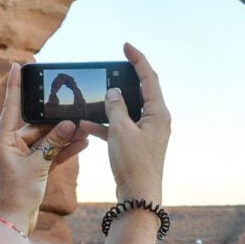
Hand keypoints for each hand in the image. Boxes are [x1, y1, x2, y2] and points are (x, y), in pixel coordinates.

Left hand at [0, 62, 90, 234]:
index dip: (16, 85)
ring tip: (85, 126)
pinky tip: (82, 142)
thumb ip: (53, 143)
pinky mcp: (33, 167)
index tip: (18, 64)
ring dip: (65, 134)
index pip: (12, 106)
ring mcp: (22, 156)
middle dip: (57, 118)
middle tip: (74, 106)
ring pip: (47, 138)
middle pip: (36, 124)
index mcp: (3, 139)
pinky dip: (64, 149)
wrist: (14, 222)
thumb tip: (69, 124)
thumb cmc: (16, 194)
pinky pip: (50, 152)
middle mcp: (11, 144)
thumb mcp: (37, 166)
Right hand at [80, 43, 169, 203]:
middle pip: (140, 91)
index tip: (126, 46)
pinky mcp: (136, 145)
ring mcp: (147, 133)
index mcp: (159, 113)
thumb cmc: (134, 164)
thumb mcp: (121, 130)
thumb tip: (113, 91)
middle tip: (110, 68)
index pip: (149, 77)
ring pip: (127, 111)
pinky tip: (85, 124)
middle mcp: (156, 121)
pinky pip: (120, 128)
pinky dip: (105, 125)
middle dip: (123, 80)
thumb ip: (115, 106)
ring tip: (93, 96)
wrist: (138, 197)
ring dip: (109, 105)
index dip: (138, 59)